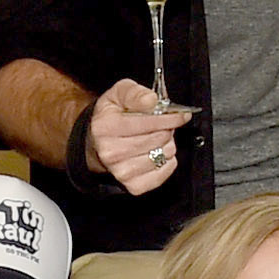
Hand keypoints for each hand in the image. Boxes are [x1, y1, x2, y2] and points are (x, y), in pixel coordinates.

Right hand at [85, 78, 187, 195]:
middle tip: (163, 125)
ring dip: (167, 144)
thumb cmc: (111, 117)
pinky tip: (156, 153)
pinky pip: (165, 170)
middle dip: (167, 128)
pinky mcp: (134, 186)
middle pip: (159, 138)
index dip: (170, 116)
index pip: (148, 122)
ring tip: (156, 139)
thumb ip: (135, 92)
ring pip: (165, 154)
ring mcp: (122, 172)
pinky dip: (167, 161)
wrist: (97, 143)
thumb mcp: (118, 94)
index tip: (180, 114)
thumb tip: (151, 100)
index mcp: (105, 127)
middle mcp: (111, 152)